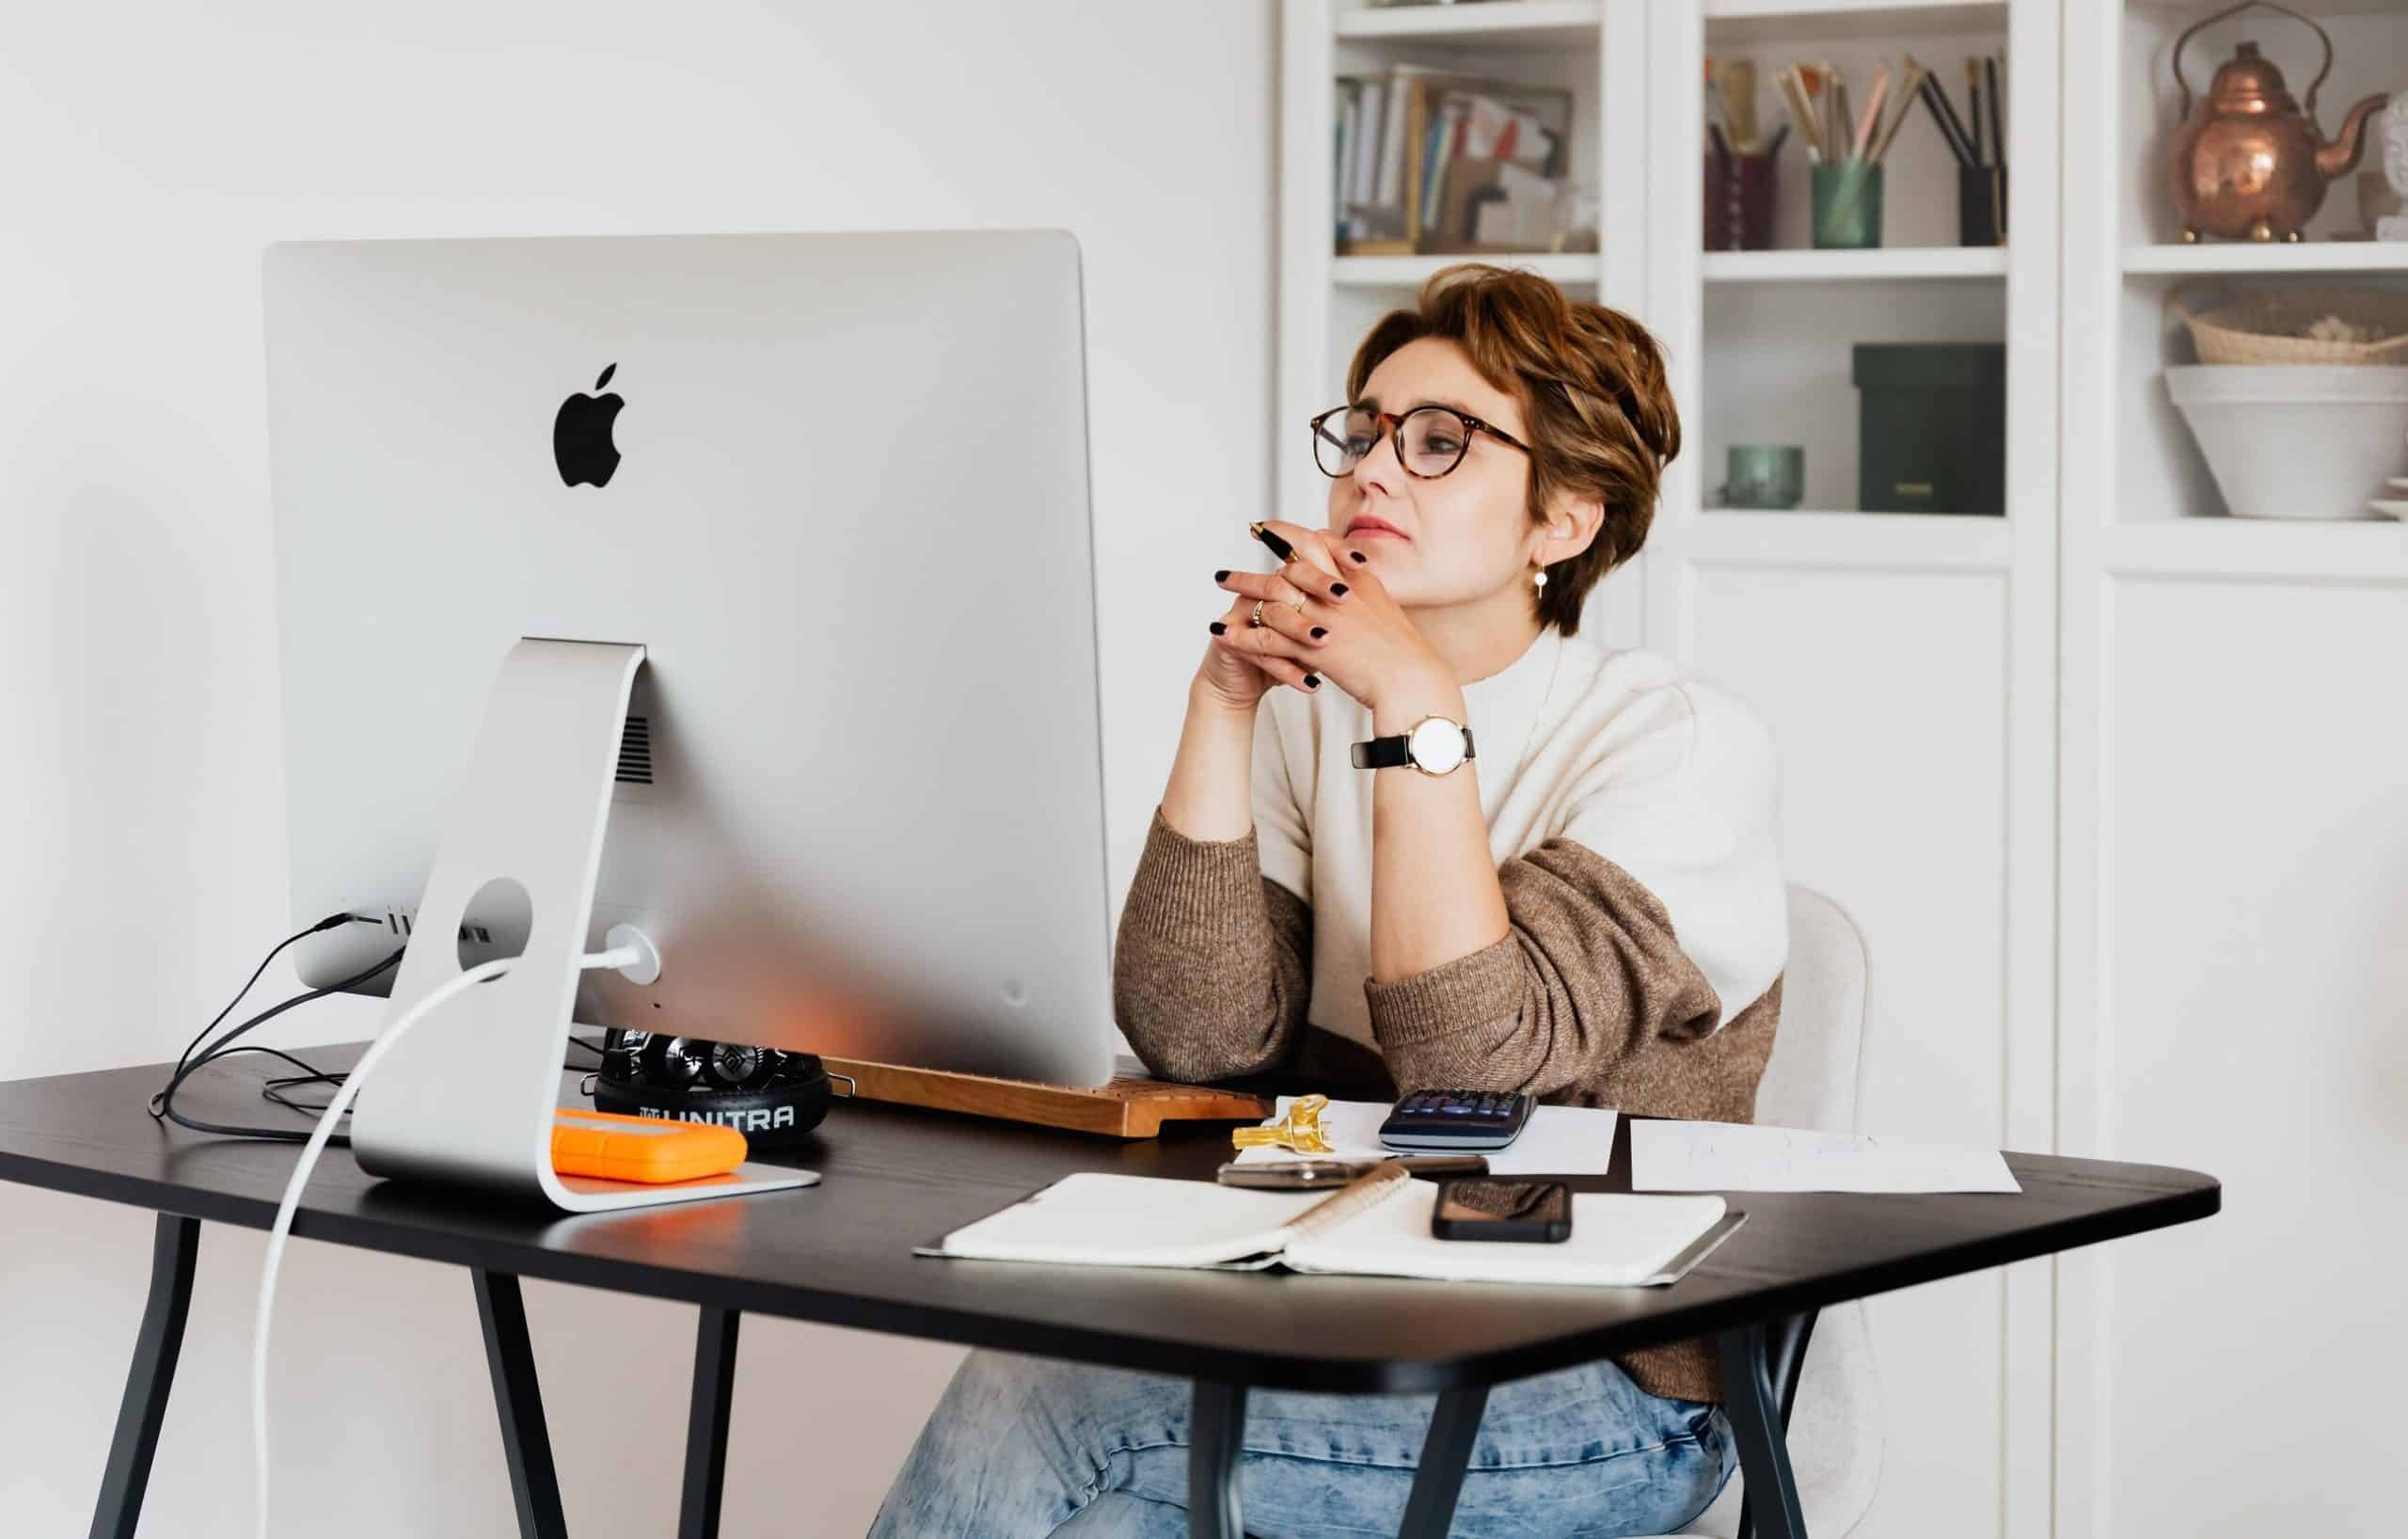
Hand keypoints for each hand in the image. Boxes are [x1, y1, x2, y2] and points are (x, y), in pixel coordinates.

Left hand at [1202, 520, 1446, 712]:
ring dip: (1242, 586)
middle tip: (1240, 551)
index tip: (1266, 527)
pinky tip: (1223, 634)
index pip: (1317, 541)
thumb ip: (1363, 589)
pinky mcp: (1312, 646)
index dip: (1288, 532)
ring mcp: (1324, 616)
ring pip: (1272, 594)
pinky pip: (1266, 636)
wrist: (1411, 681)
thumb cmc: (1403, 654)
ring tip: (1220, 583)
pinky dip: (1242, 634)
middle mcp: (1338, 591)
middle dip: (1257, 554)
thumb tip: (1351, 576)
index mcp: (1357, 579)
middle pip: (1289, 561)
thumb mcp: (1384, 610)